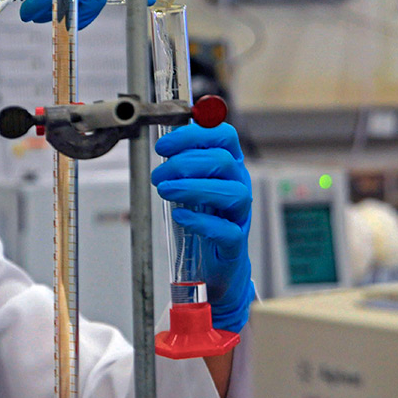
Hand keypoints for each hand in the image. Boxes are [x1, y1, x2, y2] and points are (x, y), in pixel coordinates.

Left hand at [151, 122, 254, 332]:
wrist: (215, 262)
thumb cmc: (203, 217)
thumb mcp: (192, 184)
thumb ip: (182, 162)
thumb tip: (161, 142)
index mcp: (229, 166)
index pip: (223, 136)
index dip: (193, 135)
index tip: (162, 146)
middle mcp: (239, 185)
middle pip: (223, 161)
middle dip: (184, 163)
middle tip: (158, 176)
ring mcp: (240, 214)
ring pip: (231, 192)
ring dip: (192, 188)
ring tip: (164, 191)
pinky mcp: (235, 242)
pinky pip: (227, 230)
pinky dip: (201, 221)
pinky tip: (180, 216)